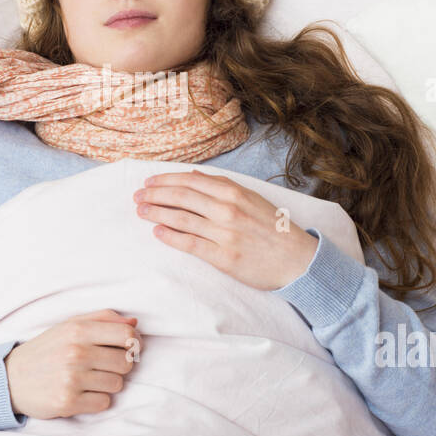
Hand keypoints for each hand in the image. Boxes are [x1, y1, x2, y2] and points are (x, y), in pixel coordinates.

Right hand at [4, 309, 140, 418]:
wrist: (11, 379)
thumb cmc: (46, 350)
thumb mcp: (69, 326)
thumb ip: (102, 319)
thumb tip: (134, 323)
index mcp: (78, 330)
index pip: (127, 335)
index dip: (134, 343)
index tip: (127, 349)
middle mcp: (76, 352)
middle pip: (126, 363)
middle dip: (119, 367)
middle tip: (101, 367)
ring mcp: (72, 378)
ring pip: (117, 385)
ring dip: (106, 384)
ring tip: (87, 380)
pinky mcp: (67, 402)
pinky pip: (104, 403)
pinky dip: (96, 400)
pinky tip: (81, 393)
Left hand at [133, 169, 318, 290]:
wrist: (298, 260)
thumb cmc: (274, 229)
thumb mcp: (252, 198)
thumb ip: (223, 186)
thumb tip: (194, 175)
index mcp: (234, 191)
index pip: (190, 181)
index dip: (166, 180)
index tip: (149, 182)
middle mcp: (227, 209)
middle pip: (181, 197)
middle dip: (155, 194)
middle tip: (138, 196)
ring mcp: (225, 233)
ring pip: (181, 219)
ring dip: (157, 213)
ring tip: (141, 211)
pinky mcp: (223, 257)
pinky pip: (190, 244)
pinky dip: (170, 236)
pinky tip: (157, 232)